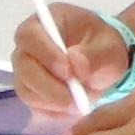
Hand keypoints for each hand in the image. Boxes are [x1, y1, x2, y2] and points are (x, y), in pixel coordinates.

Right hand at [10, 2, 134, 117]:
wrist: (104, 63)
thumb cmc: (104, 47)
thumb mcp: (110, 47)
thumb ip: (96, 54)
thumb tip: (77, 62)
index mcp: (46, 22)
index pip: (30, 35)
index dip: (45, 54)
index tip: (68, 72)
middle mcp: (28, 45)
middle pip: (24, 66)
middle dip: (50, 87)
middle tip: (77, 99)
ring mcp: (26, 69)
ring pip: (27, 90)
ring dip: (55, 102)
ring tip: (84, 101)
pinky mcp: (30, 91)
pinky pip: (35, 105)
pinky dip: (56, 112)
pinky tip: (75, 107)